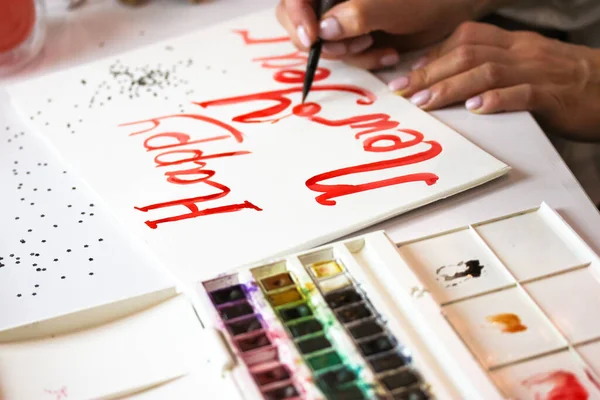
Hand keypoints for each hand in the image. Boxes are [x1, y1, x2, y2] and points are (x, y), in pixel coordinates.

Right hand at [275, 0, 507, 69]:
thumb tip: (323, 30)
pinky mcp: (350, 34)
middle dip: (326, 42)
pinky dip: (361, 59)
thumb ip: (358, 14)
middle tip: (354, 47)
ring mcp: (338, 15)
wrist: (451, 9)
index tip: (313, 39)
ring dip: (350, 53)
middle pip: (299, 20)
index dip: (297, 16)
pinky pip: (341, 53)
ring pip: (322, 42)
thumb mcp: (395, 5)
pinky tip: (386, 54)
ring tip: (379, 47)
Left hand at [389, 22, 599, 140]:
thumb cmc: (565, 80)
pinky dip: (497, 99)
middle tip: (402, 91)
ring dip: (451, 86)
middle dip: (430, 73)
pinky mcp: (553, 96)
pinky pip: (522, 94)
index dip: (434, 55)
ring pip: (487, 71)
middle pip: (467, 54)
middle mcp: (522, 52)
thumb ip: (496, 67)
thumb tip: (456, 79)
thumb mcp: (528, 64)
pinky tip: (476, 108)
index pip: (466, 39)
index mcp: (515, 43)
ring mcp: (538, 72)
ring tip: (426, 102)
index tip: (409, 73)